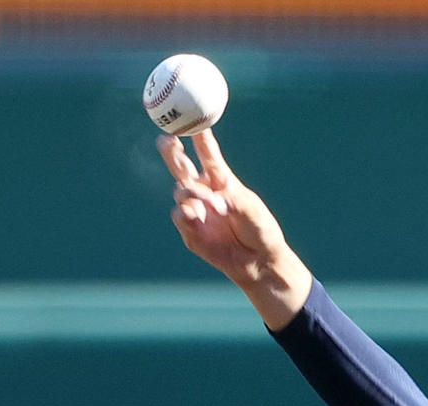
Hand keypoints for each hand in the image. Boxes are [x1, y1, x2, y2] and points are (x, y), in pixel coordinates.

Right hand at [158, 129, 311, 330]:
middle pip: (181, 166)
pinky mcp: (191, 232)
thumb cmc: (260, 231)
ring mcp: (196, 211)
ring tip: (209, 205)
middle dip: (171, 151)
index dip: (199, 137)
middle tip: (167, 140)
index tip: (194, 121)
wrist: (259, 263)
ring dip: (191, 194)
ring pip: (180, 191)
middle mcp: (205, 192)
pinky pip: (179, 217)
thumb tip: (210, 198)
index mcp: (221, 180)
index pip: (207, 154)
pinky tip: (197, 218)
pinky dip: (186, 215)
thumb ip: (230, 199)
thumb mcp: (251, 209)